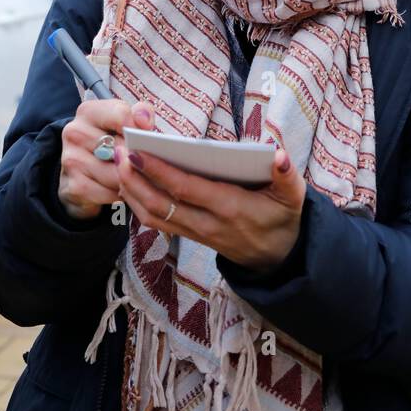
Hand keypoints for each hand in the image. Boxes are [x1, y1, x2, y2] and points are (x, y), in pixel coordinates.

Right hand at [58, 97, 155, 220]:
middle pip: (121, 147)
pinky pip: (108, 193)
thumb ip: (139, 114)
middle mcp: (75, 133)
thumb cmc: (109, 144)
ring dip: (134, 179)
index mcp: (89, 112)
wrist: (79, 174)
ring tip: (144, 178)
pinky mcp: (73, 186)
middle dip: (139, 158)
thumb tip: (145, 123)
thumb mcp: (123, 123)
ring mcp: (72, 161)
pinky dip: (121, 195)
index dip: (140, 128)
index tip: (151, 138)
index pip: (120, 114)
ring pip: (116, 173)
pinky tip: (126, 192)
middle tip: (153, 164)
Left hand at [114, 107, 305, 271]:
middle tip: (117, 152)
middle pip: (161, 204)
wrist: (277, 258)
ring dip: (131, 191)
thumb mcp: (293, 197)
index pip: (187, 189)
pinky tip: (129, 183)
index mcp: (230, 208)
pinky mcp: (189, 235)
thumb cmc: (282, 219)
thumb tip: (279, 155)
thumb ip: (287, 175)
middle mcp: (207, 223)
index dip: (160, 172)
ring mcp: (195, 232)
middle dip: (135, 179)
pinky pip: (157, 222)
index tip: (138, 152)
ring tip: (117, 164)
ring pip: (153, 215)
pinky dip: (138, 204)